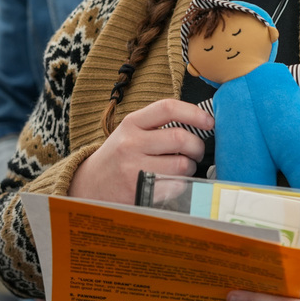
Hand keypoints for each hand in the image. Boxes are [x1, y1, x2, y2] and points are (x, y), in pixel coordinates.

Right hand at [68, 99, 211, 203]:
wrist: (90, 185)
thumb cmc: (118, 156)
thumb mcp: (130, 132)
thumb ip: (158, 124)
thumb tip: (200, 122)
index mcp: (131, 123)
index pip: (168, 108)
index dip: (194, 113)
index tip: (209, 122)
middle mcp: (131, 144)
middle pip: (180, 138)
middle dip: (197, 146)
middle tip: (196, 151)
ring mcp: (134, 170)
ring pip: (182, 164)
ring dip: (190, 167)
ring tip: (182, 167)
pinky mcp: (139, 192)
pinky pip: (176, 186)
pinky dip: (182, 184)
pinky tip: (173, 182)